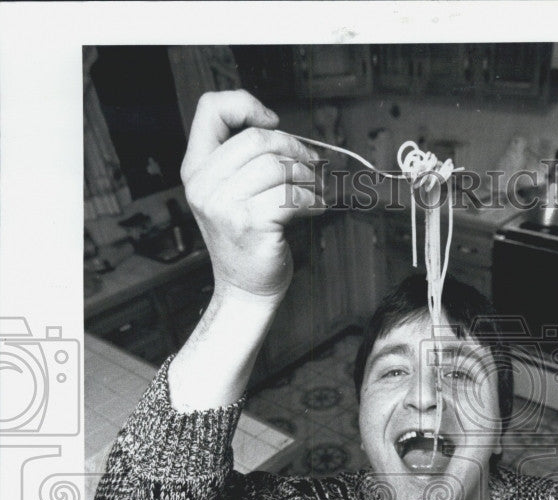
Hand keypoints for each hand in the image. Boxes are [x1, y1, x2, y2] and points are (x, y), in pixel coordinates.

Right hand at [181, 90, 324, 304]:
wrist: (245, 288)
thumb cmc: (246, 240)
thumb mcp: (230, 193)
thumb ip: (241, 160)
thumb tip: (281, 132)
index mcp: (196, 169)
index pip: (210, 109)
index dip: (245, 105)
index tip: (271, 122)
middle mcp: (204, 185)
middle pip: (256, 138)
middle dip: (293, 148)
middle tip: (310, 164)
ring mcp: (224, 205)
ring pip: (277, 167)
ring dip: (305, 177)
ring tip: (312, 190)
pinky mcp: (250, 224)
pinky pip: (290, 195)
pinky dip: (311, 200)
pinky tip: (314, 207)